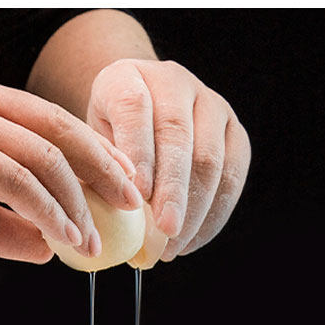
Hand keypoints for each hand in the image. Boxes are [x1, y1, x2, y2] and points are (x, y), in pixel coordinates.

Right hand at [0, 72, 140, 263]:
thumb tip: (49, 248)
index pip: (47, 119)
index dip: (92, 151)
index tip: (121, 185)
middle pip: (58, 128)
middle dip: (104, 168)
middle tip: (132, 207)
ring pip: (43, 156)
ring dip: (77, 203)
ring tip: (94, 242)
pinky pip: (16, 179)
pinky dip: (48, 211)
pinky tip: (64, 239)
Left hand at [87, 59, 250, 260]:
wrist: (139, 108)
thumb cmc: (107, 134)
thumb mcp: (90, 140)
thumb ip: (100, 168)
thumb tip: (111, 215)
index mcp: (127, 77)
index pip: (134, 110)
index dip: (138, 154)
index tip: (136, 196)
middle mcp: (174, 82)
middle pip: (178, 136)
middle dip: (173, 190)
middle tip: (164, 231)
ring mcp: (210, 104)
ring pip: (212, 158)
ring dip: (195, 209)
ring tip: (174, 246)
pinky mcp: (234, 131)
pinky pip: (233, 175)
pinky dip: (214, 214)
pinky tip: (192, 240)